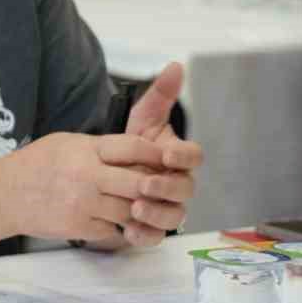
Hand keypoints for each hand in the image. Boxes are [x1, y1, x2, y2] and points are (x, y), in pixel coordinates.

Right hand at [0, 132, 169, 242]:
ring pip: (130, 210)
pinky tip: (111, 219)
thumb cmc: (35, 164)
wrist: (3, 194)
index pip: (135, 148)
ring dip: (138, 210)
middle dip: (154, 187)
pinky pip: (112, 229)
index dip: (156, 154)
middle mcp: (87, 175)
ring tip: (137, 206)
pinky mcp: (79, 227)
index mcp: (86, 149)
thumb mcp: (67, 142)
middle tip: (160, 188)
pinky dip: (116, 226)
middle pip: (140, 182)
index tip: (165, 159)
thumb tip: (135, 151)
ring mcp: (84, 204)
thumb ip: (100, 148)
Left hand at [91, 61, 202, 248]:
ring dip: (157, 214)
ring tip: (135, 207)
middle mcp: (178, 185)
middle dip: (167, 188)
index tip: (168, 153)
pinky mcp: (151, 227)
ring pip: (173, 217)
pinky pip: (154, 237)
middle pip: (185, 191)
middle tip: (145, 183)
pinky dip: (143, 235)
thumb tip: (176, 65)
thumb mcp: (142, 118)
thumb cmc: (132, 145)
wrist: (107, 172)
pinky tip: (128, 230)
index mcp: (179, 159)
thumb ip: (160, 94)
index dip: (184, 157)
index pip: (194, 158)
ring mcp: (167, 208)